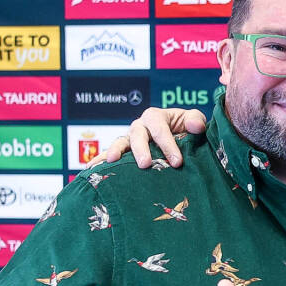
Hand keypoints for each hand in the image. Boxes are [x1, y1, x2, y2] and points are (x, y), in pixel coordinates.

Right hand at [88, 107, 207, 168]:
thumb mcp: (193, 120)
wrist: (179, 137)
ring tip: (111, 162)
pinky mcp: (124, 151)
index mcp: (155, 117)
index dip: (168, 145)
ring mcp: (129, 139)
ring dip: (115, 151)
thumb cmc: (185, 128)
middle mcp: (140, 126)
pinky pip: (109, 155)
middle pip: (137, 135)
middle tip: (145, 164)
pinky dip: (99, 160)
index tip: (177, 162)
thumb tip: (196, 126)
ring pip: (120, 143)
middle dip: (141, 149)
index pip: (160, 129)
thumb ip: (195, 120)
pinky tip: (90, 169)